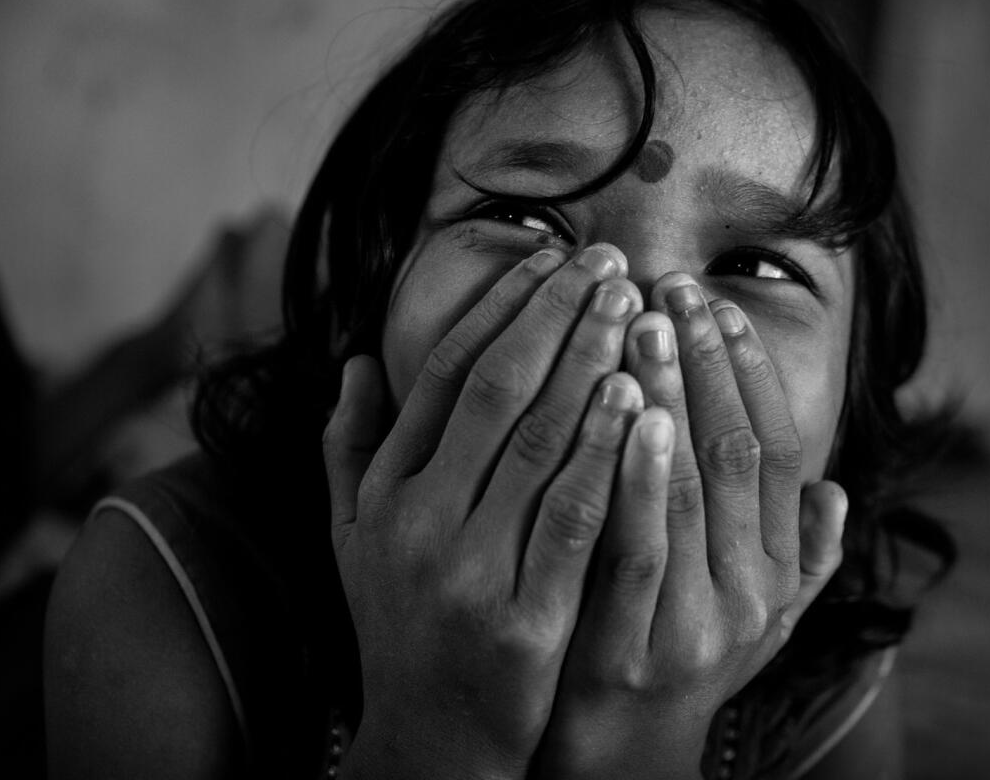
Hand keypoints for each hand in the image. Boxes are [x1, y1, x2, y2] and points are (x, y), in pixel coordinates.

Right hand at [322, 244, 645, 777]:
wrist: (430, 741)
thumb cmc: (402, 624)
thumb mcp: (354, 537)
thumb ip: (350, 449)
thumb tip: (353, 363)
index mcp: (384, 492)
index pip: (441, 375)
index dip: (498, 309)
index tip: (548, 258)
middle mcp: (417, 521)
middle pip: (494, 392)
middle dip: (555, 317)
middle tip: (606, 262)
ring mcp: (469, 570)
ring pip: (537, 442)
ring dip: (587, 364)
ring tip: (629, 305)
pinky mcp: (524, 617)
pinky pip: (573, 517)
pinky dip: (606, 454)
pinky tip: (639, 399)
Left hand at [533, 273, 847, 778]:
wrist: (621, 764)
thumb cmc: (680, 661)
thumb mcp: (759, 619)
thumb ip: (804, 559)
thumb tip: (839, 493)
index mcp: (779, 569)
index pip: (781, 450)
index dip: (751, 372)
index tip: (718, 305)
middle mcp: (753, 591)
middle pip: (738, 452)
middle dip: (704, 361)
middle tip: (672, 287)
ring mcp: (699, 622)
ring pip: (691, 486)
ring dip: (668, 394)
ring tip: (642, 320)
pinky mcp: (636, 649)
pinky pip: (638, 545)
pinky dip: (635, 473)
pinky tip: (621, 409)